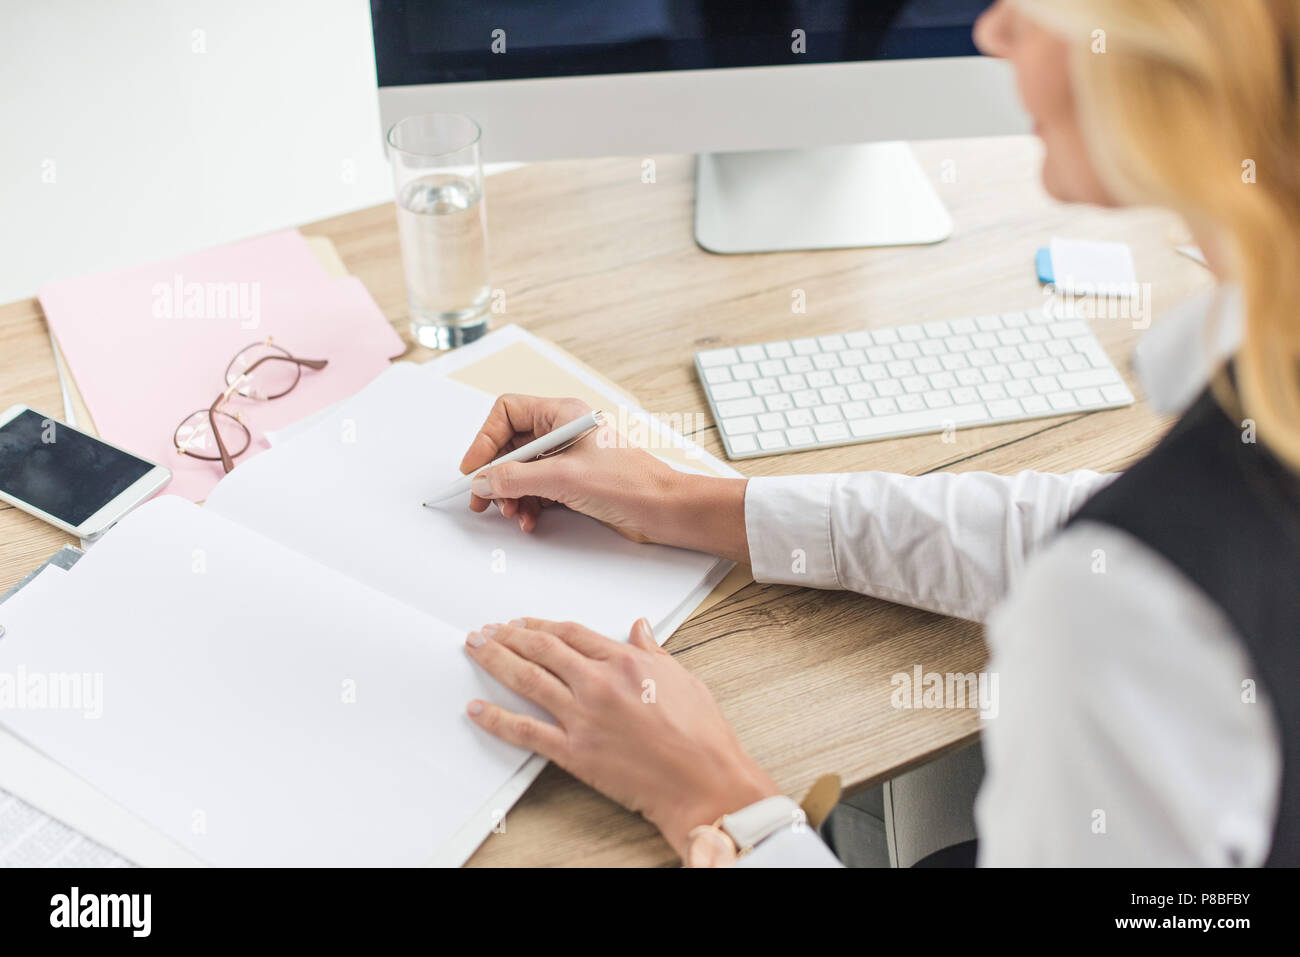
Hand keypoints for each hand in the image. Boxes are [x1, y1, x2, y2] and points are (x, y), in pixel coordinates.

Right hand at [458, 394, 750, 562]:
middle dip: (496, 474)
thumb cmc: (631, 482)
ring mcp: (569, 458)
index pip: (508, 413)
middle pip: (511, 446)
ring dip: (511, 494)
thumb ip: (517, 478)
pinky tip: (529, 519)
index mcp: (563, 414)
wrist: (665, 510)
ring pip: (522, 471)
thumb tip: (483, 481)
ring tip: (512, 513)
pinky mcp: (574, 483)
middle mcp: (563, 432)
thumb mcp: (564, 477)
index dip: (485, 440)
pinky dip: (528, 505)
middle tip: (482, 499)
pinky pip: (538, 490)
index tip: (474, 468)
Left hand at [464, 617, 779, 856]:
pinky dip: (495, 719)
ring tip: (476, 649)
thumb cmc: (701, 735)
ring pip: (527, 680)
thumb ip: (653, 650)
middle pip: (542, 649)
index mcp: (625, 662)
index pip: (571, 633)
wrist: (703, 781)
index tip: (522, 622)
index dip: (540, 625)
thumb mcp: (681, 677)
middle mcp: (598, 683)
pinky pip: (524, 731)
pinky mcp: (574, 752)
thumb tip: (640, 627)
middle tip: (487, 630)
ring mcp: (582, 717)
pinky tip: (476, 709)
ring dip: (495, 661)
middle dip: (508, 635)